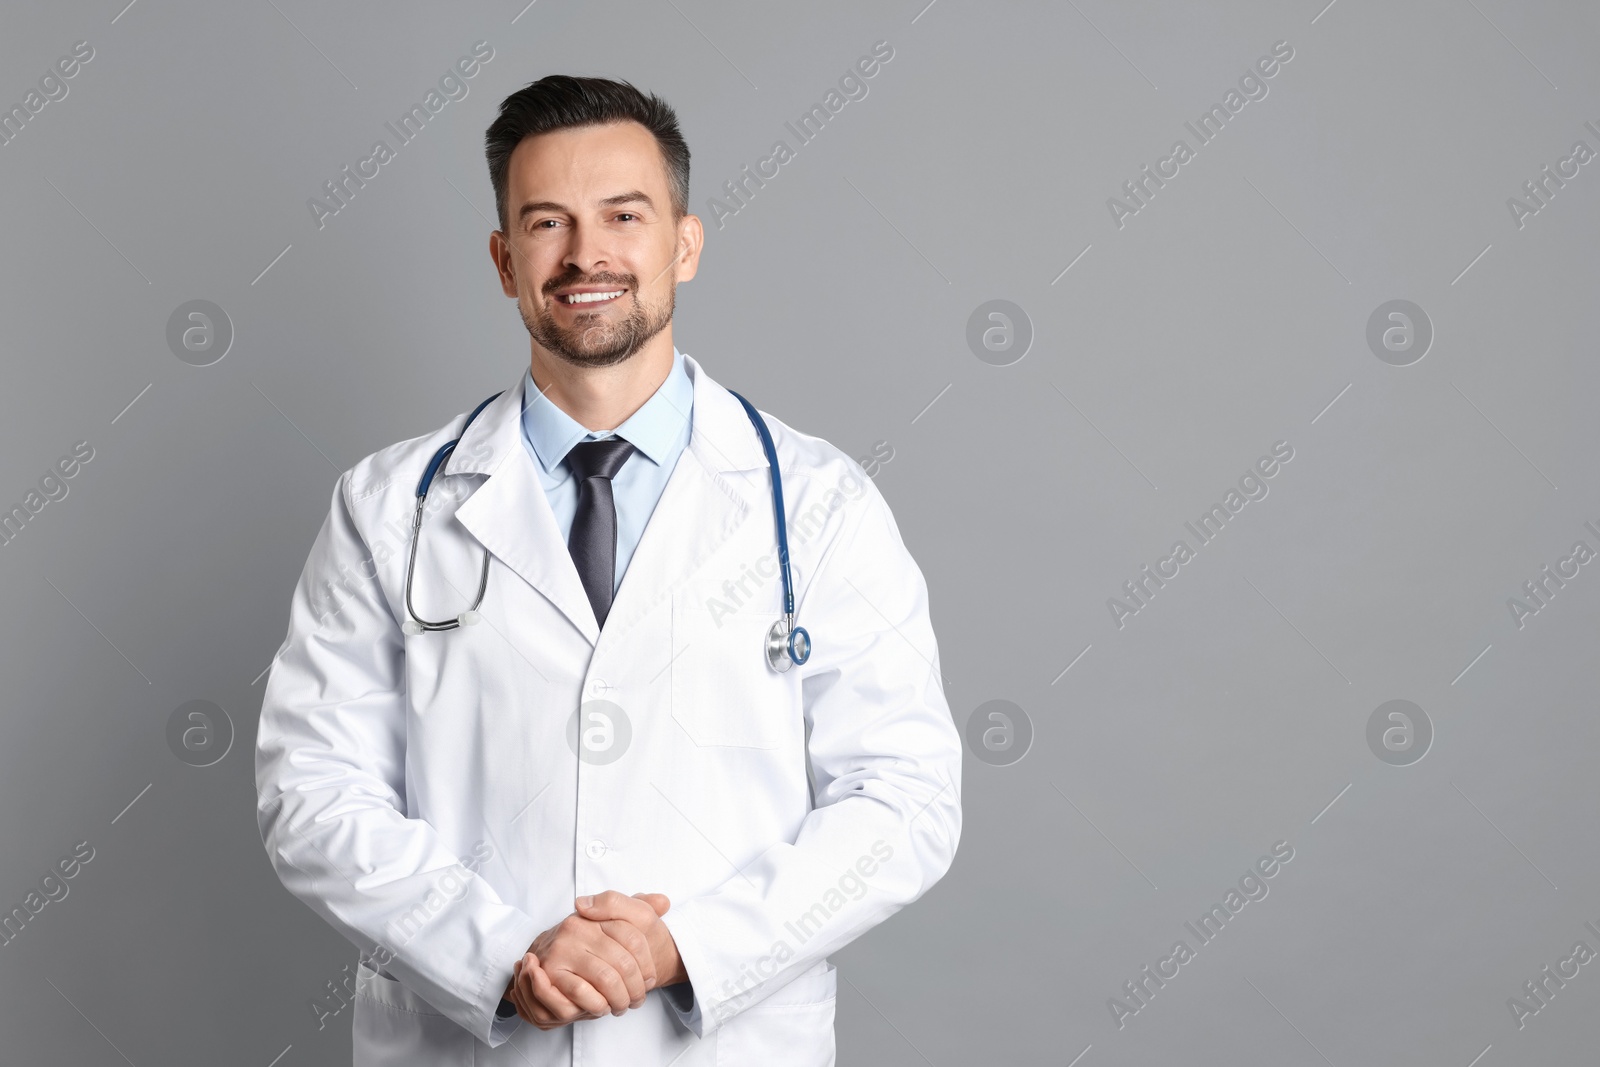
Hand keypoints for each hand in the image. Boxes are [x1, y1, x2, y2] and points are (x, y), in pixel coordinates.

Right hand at [504, 893, 671, 1029]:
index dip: (647, 963)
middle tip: (637, 999)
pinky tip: (602, 1008)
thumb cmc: (589, 943)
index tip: (650, 979)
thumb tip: (663, 902)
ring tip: (622, 1006)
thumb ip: (640, 910)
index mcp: (595, 913)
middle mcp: (577, 927)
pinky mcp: (549, 972)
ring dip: (619, 1000)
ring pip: (606, 979)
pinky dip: (597, 1005)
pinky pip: (581, 993)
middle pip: (623, 962)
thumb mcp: (615, 921)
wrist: (548, 956)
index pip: (634, 937)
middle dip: (636, 987)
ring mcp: (561, 949)